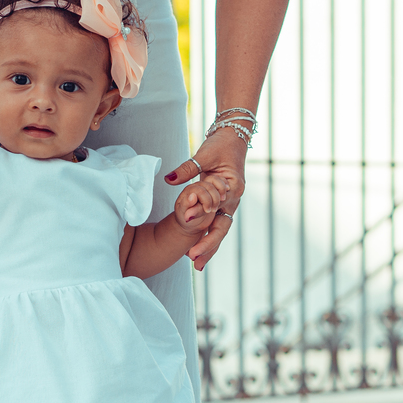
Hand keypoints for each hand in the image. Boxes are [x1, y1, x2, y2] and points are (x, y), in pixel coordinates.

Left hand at [164, 127, 246, 269]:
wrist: (234, 136)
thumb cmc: (220, 144)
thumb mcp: (203, 155)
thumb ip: (186, 169)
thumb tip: (168, 179)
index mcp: (233, 187)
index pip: (217, 209)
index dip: (203, 220)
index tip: (185, 225)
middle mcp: (234, 198)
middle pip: (222, 228)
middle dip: (209, 246)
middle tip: (194, 261)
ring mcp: (230, 203)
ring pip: (220, 230)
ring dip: (210, 248)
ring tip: (197, 266)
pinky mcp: (224, 203)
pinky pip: (217, 224)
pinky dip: (209, 238)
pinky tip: (200, 252)